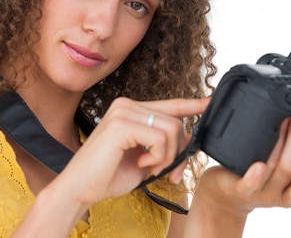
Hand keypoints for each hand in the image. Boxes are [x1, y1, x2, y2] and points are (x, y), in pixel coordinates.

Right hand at [53, 97, 209, 207]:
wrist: (80, 188)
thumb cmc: (107, 175)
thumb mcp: (145, 159)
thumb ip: (164, 146)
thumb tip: (190, 137)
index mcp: (131, 110)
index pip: (169, 104)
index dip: (192, 105)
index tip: (210, 102)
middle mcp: (127, 104)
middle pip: (176, 122)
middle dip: (178, 151)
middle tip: (165, 170)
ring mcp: (123, 112)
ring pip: (171, 130)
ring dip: (167, 156)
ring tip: (148, 166)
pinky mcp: (122, 124)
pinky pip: (160, 138)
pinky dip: (157, 156)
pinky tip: (141, 163)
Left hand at [190, 110, 290, 221]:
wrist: (222, 198)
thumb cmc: (248, 177)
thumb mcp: (272, 166)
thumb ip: (283, 146)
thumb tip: (289, 110)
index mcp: (288, 188)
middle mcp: (276, 191)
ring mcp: (258, 191)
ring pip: (274, 170)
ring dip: (282, 145)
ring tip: (286, 124)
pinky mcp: (238, 189)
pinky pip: (248, 185)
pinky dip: (255, 176)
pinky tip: (259, 165)